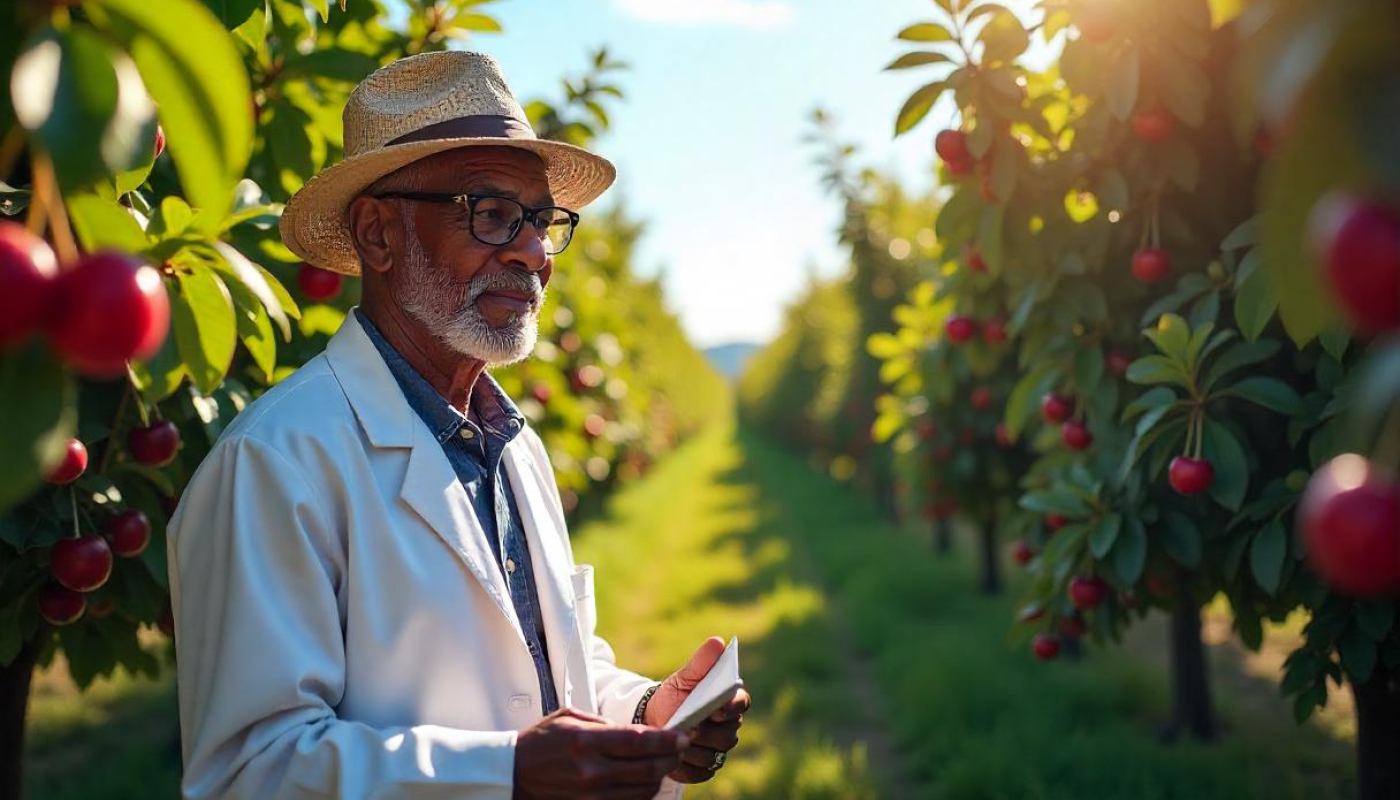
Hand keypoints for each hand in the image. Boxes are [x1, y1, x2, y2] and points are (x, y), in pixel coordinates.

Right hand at [513, 707, 688, 799]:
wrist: (513, 775)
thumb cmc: (542, 741)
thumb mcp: (571, 718)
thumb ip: (607, 724)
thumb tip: (644, 732)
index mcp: (586, 742)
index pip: (640, 741)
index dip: (668, 739)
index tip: (683, 735)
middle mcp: (591, 772)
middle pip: (649, 768)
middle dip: (671, 757)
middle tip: (679, 748)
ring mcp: (591, 797)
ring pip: (644, 791)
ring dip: (659, 777)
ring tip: (662, 763)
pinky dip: (642, 793)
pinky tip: (644, 781)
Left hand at [643, 636, 752, 783]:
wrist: (654, 719)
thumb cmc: (674, 695)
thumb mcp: (684, 677)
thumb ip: (701, 662)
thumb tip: (717, 641)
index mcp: (729, 703)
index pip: (741, 703)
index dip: (732, 707)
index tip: (717, 706)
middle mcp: (729, 728)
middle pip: (728, 735)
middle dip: (708, 732)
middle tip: (690, 728)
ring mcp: (719, 750)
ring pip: (714, 754)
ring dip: (694, 749)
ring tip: (677, 741)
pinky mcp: (705, 769)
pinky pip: (702, 772)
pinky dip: (688, 767)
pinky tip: (675, 758)